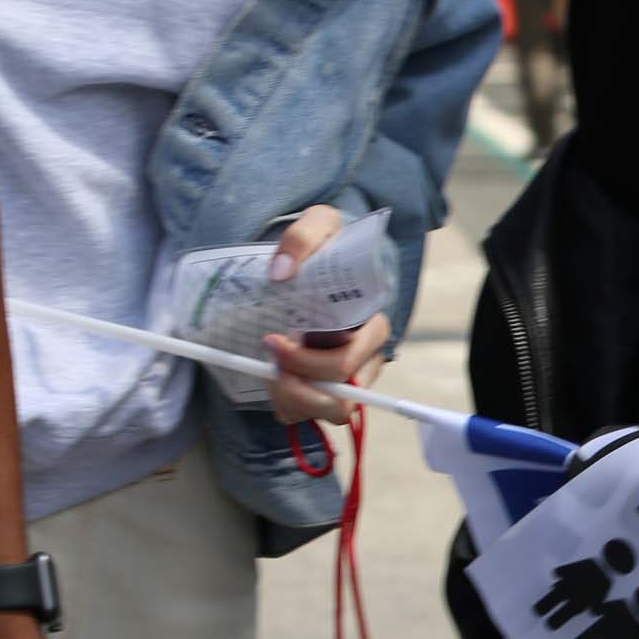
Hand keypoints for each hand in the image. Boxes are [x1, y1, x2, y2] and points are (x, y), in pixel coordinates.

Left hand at [260, 203, 390, 427]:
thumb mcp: (318, 225)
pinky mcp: (329, 386)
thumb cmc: (327, 246)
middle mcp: (366, 356)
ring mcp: (350, 376)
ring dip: (292, 398)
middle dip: (296, 384)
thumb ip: (302, 238)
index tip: (273, 341)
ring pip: (328, 411)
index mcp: (370, 323)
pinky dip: (288, 404)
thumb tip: (281, 273)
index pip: (351, 362)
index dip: (310, 363)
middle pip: (341, 397)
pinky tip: (276, 379)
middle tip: (267, 357)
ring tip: (270, 372)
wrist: (320, 258)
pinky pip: (311, 412)